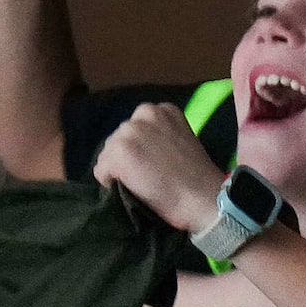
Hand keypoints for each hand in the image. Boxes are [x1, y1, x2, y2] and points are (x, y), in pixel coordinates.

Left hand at [90, 102, 226, 232]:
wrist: (204, 198)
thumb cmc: (198, 177)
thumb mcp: (183, 140)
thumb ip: (161, 135)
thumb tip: (139, 148)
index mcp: (164, 109)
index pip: (137, 127)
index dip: (144, 147)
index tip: (159, 161)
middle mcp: (144, 113)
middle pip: (119, 137)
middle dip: (129, 155)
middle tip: (150, 174)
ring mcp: (129, 131)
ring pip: (108, 154)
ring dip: (119, 168)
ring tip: (143, 181)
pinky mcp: (118, 152)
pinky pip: (101, 171)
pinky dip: (112, 182)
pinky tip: (136, 188)